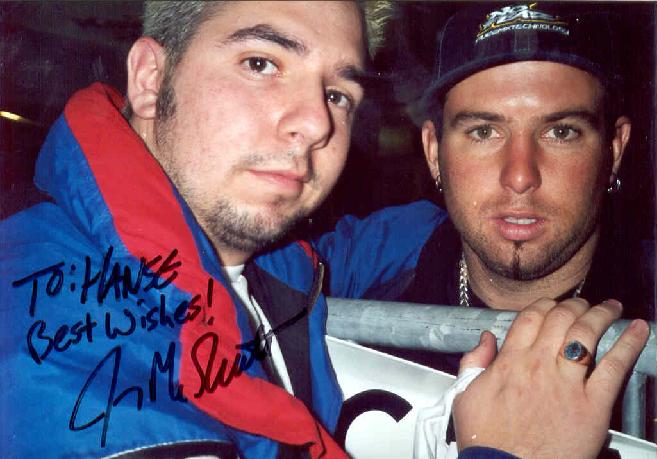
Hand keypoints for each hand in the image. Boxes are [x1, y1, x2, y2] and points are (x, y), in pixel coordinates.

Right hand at [453, 298, 649, 458]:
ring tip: (610, 307)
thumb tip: (485, 338)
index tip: (551, 304)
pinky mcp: (592, 405)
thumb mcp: (465, 396)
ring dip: (601, 314)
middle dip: (574, 305)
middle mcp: (539, 365)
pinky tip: (637, 329)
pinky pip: (614, 366)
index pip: (530, 317)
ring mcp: (566, 383)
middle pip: (561, 318)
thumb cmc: (486, 440)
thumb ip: (473, 362)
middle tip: (583, 304)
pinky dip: (628, 344)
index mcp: (509, 362)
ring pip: (587, 334)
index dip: (544, 305)